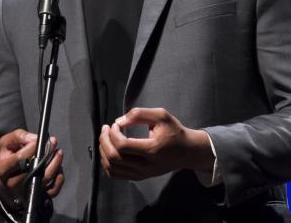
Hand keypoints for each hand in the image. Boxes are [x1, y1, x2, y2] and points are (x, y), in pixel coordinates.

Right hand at [0, 129, 64, 210]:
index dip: (33, 147)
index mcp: (4, 169)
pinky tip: (58, 167)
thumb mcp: (6, 144)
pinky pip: (53, 189)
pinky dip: (59, 178)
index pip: (20, 158)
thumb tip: (35, 138)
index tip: (41, 139)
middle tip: (54, 142)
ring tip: (58, 152)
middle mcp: (14, 183)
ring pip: (46, 178)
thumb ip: (18, 136)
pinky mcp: (38, 196)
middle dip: (47, 154)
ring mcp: (27, 191)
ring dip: (56, 163)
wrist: (7, 182)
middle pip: (35, 169)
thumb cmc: (8, 159)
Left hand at [98, 108, 213, 180]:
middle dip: (104, 140)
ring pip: (112, 167)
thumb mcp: (161, 116)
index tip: (114, 124)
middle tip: (105, 128)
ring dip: (103, 151)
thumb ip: (139, 114)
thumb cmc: (174, 131)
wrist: (187, 152)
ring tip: (106, 138)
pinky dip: (107, 163)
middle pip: (114, 158)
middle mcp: (146, 166)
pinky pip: (115, 175)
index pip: (122, 146)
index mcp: (152, 150)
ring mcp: (142, 174)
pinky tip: (109, 150)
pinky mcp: (140, 177)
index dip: (112, 133)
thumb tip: (118, 122)